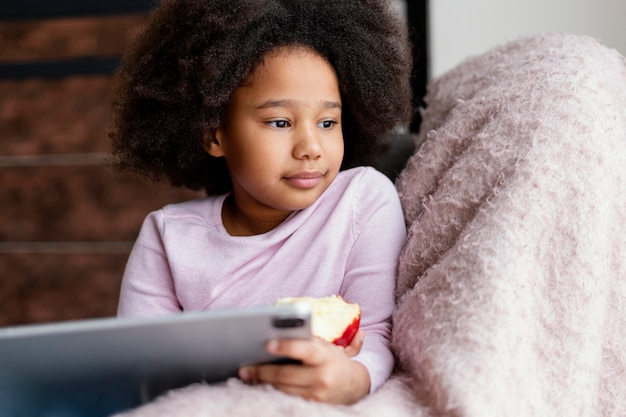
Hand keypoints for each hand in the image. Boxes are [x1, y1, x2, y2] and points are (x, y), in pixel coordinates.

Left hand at [238, 333, 368, 403]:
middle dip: (262, 371)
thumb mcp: (325, 346)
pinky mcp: (311, 406)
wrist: (352, 385)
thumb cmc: (332, 359)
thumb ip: (306, 341)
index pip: (306, 350)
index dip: (287, 346)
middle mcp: (322, 377)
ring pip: (283, 389)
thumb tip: (279, 332)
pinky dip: (271, 391)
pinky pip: (286, 398)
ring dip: (262, 382)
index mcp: (326, 357)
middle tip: (244, 367)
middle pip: (287, 375)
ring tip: (247, 375)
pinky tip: (258, 384)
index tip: (268, 343)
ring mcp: (316, 395)